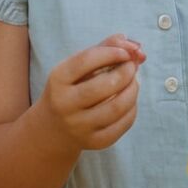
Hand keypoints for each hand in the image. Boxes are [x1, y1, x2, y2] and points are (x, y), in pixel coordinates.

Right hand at [38, 34, 144, 152]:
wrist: (53, 128)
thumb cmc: (70, 88)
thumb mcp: (77, 67)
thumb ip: (103, 49)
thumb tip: (134, 45)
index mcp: (58, 79)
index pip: (86, 60)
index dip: (111, 53)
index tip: (126, 52)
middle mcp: (65, 103)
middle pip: (104, 86)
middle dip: (126, 72)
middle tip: (133, 66)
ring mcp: (79, 125)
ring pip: (116, 107)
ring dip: (132, 90)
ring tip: (135, 81)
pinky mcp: (94, 142)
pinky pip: (121, 125)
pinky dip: (132, 109)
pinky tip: (130, 101)